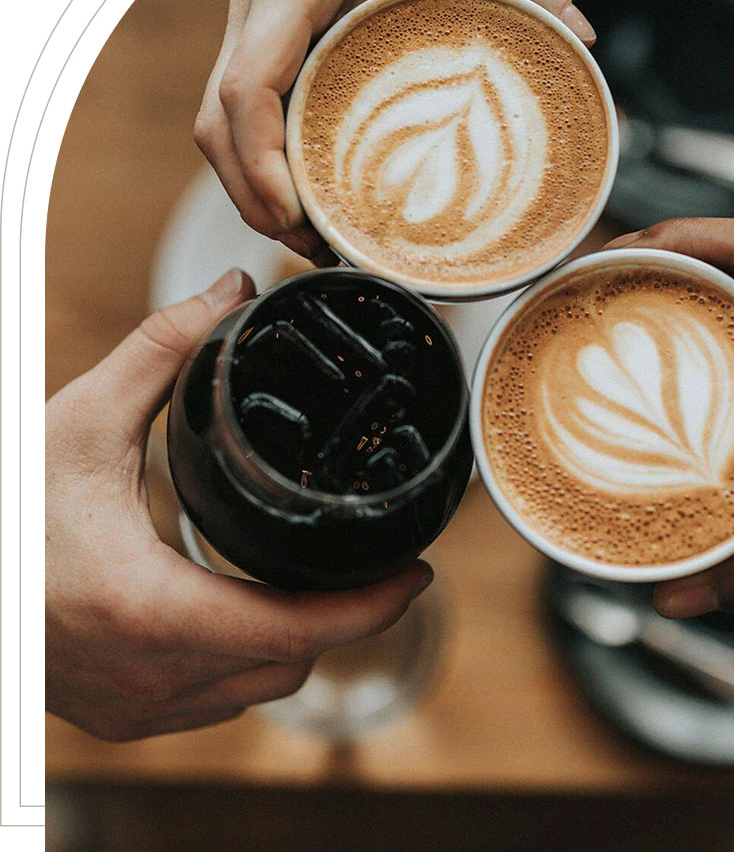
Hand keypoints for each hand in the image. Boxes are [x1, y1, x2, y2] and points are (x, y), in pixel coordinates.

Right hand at [46, 269, 432, 740]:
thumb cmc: (3, 509)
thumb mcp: (79, 421)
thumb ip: (163, 352)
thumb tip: (231, 293)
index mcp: (149, 608)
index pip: (298, 631)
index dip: (371, 606)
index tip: (417, 572)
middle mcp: (149, 676)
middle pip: (290, 663)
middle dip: (344, 617)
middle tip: (373, 563)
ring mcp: (134, 707)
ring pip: (256, 690)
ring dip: (297, 642)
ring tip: (321, 584)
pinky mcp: (119, 715)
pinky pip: (214, 703)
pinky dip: (247, 662)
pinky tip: (247, 615)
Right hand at [194, 0, 593, 258]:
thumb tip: (579, 34)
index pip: (244, 92)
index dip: (259, 165)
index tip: (297, 215)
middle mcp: (253, 8)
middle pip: (216, 129)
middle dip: (254, 199)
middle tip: (315, 248)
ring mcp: (251, 20)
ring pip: (217, 123)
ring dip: (250, 185)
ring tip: (309, 234)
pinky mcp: (264, 27)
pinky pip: (240, 105)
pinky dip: (259, 155)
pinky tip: (304, 183)